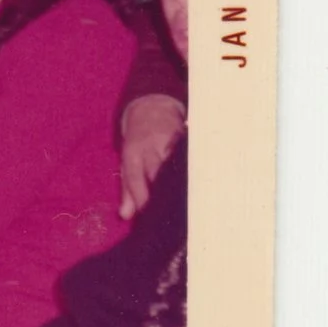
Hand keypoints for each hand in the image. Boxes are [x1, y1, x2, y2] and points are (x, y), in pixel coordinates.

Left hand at [119, 96, 184, 218]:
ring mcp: (169, 142)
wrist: (151, 110)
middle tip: (171, 215)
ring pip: (176, 167)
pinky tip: (202, 186)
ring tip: (189, 205)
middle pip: (158, 174)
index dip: (141, 197)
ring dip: (181, 185)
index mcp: (133, 154)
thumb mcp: (128, 164)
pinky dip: (194, 172)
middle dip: (163, 194)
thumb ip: (127, 190)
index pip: (136, 178)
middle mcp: (150, 147)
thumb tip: (125, 216)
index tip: (148, 214)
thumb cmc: (138, 144)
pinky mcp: (185, 138)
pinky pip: (190, 158)